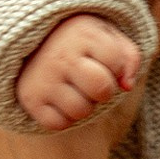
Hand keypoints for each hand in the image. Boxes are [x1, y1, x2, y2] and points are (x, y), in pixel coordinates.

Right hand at [16, 11, 141, 128]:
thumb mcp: (108, 38)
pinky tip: (59, 100)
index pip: (116, 62)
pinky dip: (64, 117)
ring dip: (84, 105)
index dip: (116, 66)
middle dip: (104, 90)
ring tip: (75, 89)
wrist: (34, 43)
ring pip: (81, 111)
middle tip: (92, 80)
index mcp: (82, 34)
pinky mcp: (30, 99)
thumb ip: (129, 57)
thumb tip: (127, 86)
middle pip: (101, 89)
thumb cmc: (82, 44)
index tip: (102, 60)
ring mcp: (43, 79)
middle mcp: (60, 56)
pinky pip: (58, 124)